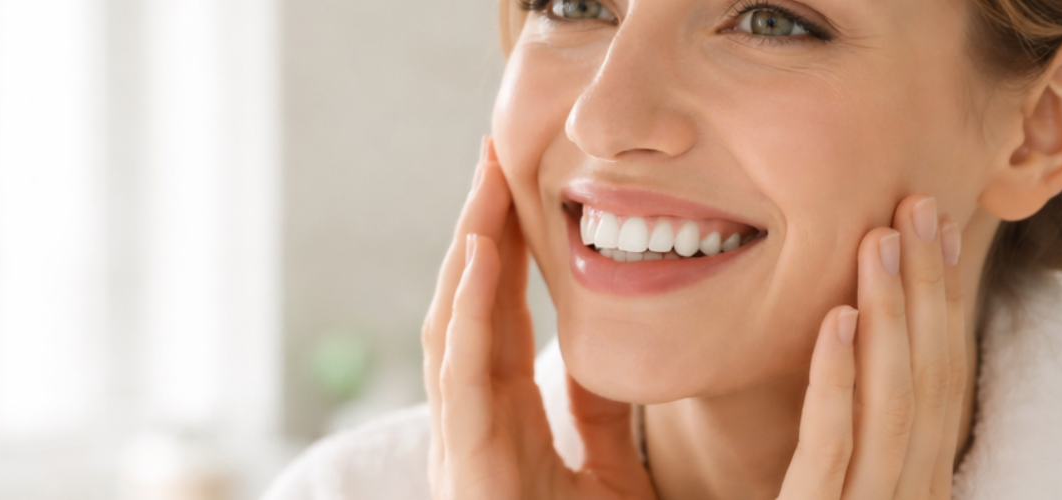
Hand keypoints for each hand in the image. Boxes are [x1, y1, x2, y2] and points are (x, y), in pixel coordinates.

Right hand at [424, 137, 655, 498]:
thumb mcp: (609, 474)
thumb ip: (596, 416)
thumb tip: (591, 353)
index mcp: (504, 428)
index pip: (497, 317)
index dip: (505, 247)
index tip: (518, 178)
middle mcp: (472, 433)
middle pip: (467, 309)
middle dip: (478, 229)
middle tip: (493, 147)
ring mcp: (460, 453)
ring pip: (453, 331)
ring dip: (467, 251)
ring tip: (485, 180)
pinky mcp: (465, 473)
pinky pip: (459, 379)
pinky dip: (466, 310)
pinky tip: (478, 254)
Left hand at [778, 195, 968, 498]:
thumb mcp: (836, 481)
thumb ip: (850, 427)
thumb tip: (851, 331)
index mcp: (920, 482)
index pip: (942, 378)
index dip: (943, 298)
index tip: (939, 225)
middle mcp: (910, 495)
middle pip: (930, 379)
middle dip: (927, 287)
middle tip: (918, 205)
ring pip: (893, 403)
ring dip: (890, 313)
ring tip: (879, 239)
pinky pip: (833, 446)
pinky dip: (837, 378)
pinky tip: (836, 318)